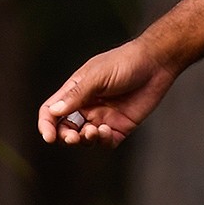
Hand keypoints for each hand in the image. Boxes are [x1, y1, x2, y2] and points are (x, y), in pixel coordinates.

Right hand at [36, 39, 177, 147]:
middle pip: (66, 128)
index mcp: (76, 91)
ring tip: (93, 131)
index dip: (47, 124)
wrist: (156, 64)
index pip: (52, 111)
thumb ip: (77, 94)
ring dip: (85, 139)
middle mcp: (87, 106)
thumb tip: (54, 111)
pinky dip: (103, 141)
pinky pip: (106, 142)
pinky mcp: (120, 126)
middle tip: (73, 137)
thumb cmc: (125, 62)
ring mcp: (103, 117)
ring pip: (85, 138)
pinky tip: (107, 131)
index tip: (49, 137)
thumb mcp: (98, 76)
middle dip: (66, 137)